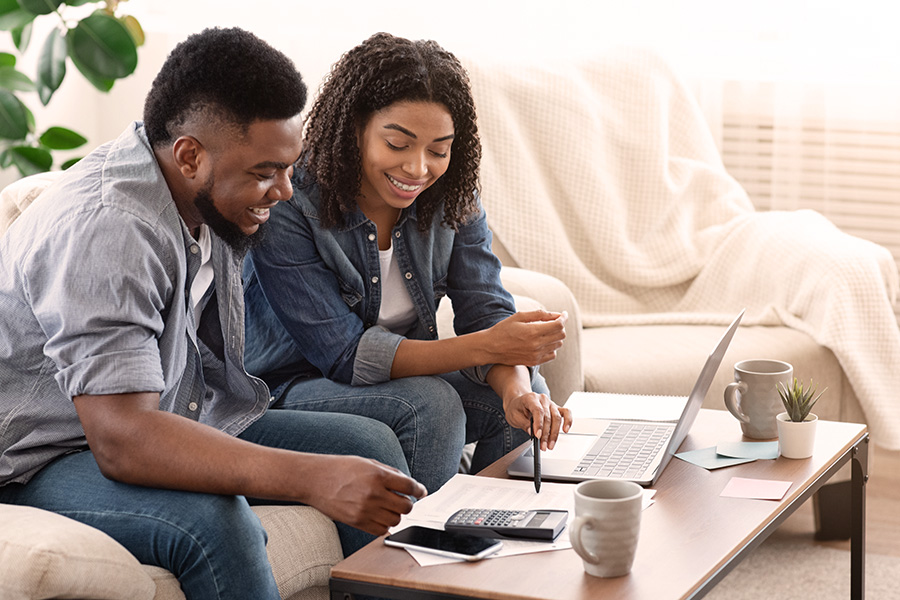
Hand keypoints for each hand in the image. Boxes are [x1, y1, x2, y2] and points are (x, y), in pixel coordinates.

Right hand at [307, 456, 426, 535]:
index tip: (421, 492)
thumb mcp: (368, 463)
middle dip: (408, 503)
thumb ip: (390, 473)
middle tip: (402, 499)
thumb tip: (410, 483)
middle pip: (406, 506)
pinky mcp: (357, 522)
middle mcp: (373, 494)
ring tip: (387, 507)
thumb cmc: (340, 468)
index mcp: (377, 476)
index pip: (409, 486)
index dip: (419, 489)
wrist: (315, 480)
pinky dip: (384, 525)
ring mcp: (365, 510)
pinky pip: (381, 530)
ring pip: (395, 520)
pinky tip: (379, 515)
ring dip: (396, 514)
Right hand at [484, 310, 566, 366]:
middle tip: (553, 321)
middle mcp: (536, 345)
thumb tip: (557, 315)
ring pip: (558, 345)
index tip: (563, 314)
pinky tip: (543, 342)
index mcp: (533, 331)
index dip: (563, 318)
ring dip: (556, 336)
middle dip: (560, 326)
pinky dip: (552, 347)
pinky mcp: (534, 362)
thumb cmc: (504, 329)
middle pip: (561, 335)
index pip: (558, 325)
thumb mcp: (519, 316)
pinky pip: (552, 355)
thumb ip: (539, 314)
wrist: (491, 348)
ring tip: (546, 331)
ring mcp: (536, 355)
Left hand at [503, 391, 572, 450]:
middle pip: (548, 417)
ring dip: (554, 434)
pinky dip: (568, 421)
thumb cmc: (516, 408)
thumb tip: (532, 432)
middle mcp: (543, 399)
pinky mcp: (556, 408)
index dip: (539, 424)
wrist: (518, 402)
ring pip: (557, 418)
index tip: (537, 436)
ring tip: (550, 445)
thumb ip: (524, 424)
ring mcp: (551, 403)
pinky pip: (566, 413)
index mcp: (531, 398)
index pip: (538, 411)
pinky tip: (565, 430)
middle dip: (546, 434)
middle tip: (543, 446)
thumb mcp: (514, 416)